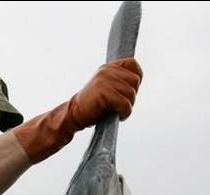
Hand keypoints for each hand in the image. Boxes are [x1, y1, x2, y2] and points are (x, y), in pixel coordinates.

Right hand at [14, 57, 141, 163]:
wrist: (72, 115)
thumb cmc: (91, 106)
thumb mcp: (106, 88)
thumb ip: (119, 82)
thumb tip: (137, 81)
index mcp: (107, 67)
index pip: (132, 64)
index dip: (136, 78)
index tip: (127, 91)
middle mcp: (107, 70)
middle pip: (135, 80)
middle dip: (131, 96)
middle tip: (119, 105)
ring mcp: (105, 80)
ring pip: (131, 93)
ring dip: (127, 106)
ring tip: (117, 111)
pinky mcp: (104, 92)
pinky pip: (125, 103)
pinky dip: (124, 113)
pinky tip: (118, 116)